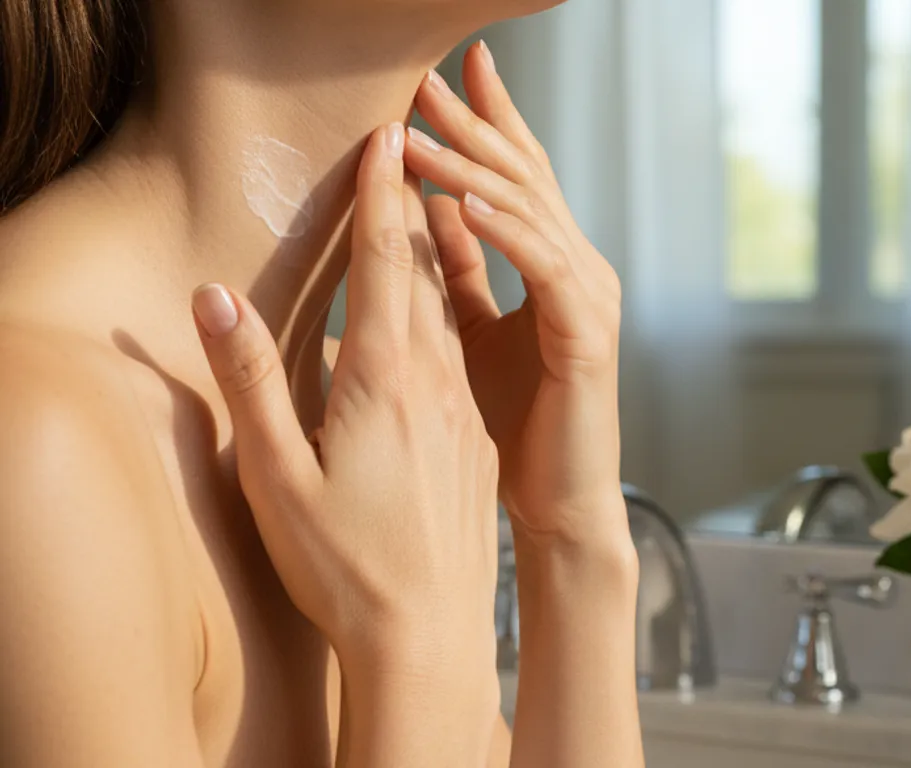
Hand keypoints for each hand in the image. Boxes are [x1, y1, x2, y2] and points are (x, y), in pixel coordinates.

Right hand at [191, 123, 498, 670]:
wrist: (429, 636)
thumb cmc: (343, 564)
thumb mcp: (275, 475)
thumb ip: (251, 380)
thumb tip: (217, 297)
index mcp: (386, 380)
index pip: (384, 263)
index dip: (383, 194)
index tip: (389, 134)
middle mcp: (437, 385)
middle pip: (424, 277)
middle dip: (412, 209)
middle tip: (408, 153)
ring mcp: (465, 415)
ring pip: (449, 318)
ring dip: (434, 263)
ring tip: (423, 218)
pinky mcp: (477, 444)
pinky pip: (463, 362)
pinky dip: (449, 321)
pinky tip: (436, 327)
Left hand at [403, 43, 624, 544]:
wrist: (556, 504)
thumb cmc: (514, 426)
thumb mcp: (473, 331)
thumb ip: (460, 270)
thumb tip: (430, 207)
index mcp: (551, 266)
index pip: (517, 177)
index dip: (489, 121)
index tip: (454, 68)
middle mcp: (578, 270)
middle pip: (525, 178)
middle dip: (477, 124)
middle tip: (428, 76)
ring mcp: (587, 300)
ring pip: (531, 213)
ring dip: (475, 167)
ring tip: (424, 129)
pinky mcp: (585, 337)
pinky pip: (544, 269)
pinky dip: (506, 231)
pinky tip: (466, 203)